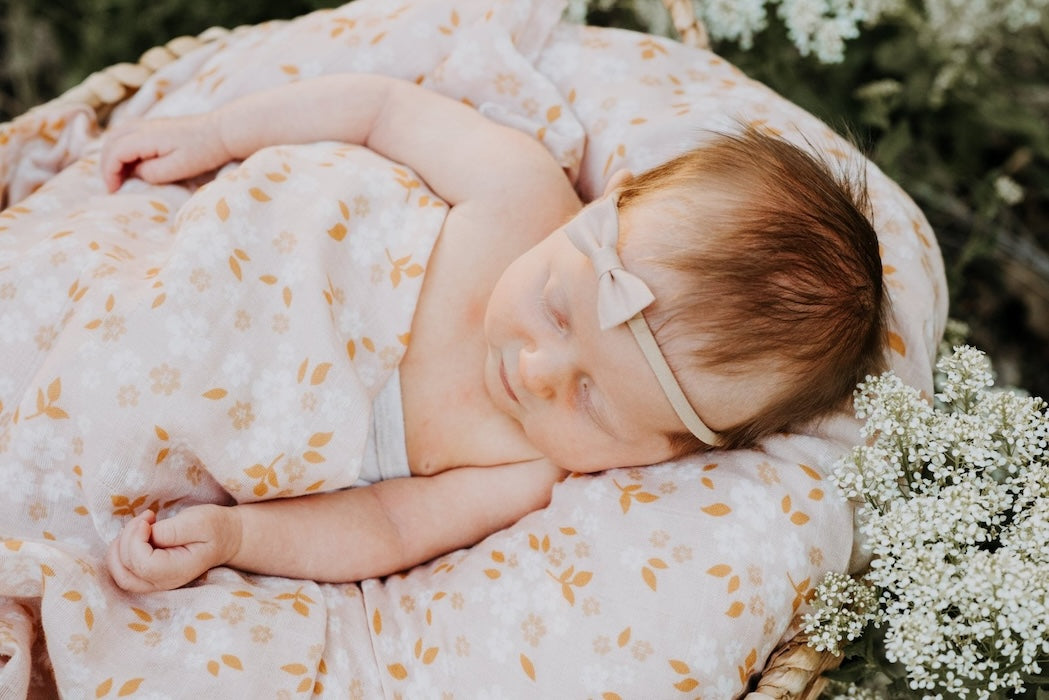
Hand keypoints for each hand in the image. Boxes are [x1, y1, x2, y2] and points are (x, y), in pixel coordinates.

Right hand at [99, 112, 231, 191]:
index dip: (109, 172)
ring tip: (119, 176)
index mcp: (147, 136)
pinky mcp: (154, 126)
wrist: (221, 132)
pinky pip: (127, 134)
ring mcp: (148, 124)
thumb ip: (151, 172)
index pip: (115, 151)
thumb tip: (135, 173)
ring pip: (116, 135)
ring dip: (112, 155)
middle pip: (110, 141)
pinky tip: (131, 164)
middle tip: (113, 186)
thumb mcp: (178, 168)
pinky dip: (121, 148)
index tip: (114, 191)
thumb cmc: (204, 152)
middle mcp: (143, 126)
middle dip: (106, 164)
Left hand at [106, 505, 240, 592]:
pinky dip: (121, 551)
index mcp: (178, 571)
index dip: (135, 539)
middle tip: (146, 520)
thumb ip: (173, 530)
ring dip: (120, 547)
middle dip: (126, 541)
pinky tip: (137, 535)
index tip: (149, 519)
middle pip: (126, 571)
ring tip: (140, 527)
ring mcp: (154, 583)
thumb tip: (148, 535)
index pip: (141, 564)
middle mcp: (163, 583)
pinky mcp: (148, 576)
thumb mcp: (199, 522)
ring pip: (120, 574)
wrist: (225, 538)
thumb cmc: (214, 527)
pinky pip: (123, 571)